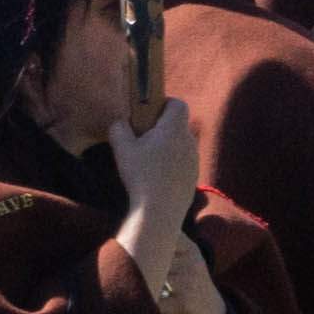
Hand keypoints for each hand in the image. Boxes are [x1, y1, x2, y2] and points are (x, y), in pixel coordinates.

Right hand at [113, 94, 202, 246]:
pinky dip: (172, 163)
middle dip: (162, 126)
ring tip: (147, 159)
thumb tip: (120, 122)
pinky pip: (183, 162)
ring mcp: (194, 160)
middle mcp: (189, 141)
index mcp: (175, 129)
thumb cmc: (141, 175)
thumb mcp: (122, 149)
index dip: (165, 103)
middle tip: (143, 137)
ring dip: (167, 146)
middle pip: (179, 124)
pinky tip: (156, 176)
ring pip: (181, 144)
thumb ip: (119, 128)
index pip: (179, 104)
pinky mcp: (194, 177)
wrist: (160, 210)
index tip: (149, 112)